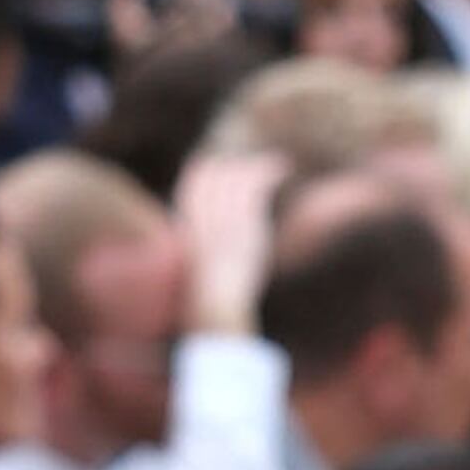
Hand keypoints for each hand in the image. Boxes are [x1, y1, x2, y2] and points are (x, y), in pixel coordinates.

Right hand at [174, 143, 288, 340]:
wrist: (214, 304)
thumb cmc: (206, 303)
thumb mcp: (198, 274)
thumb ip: (204, 258)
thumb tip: (213, 262)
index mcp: (185, 218)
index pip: (195, 180)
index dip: (213, 171)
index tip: (228, 169)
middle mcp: (201, 209)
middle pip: (217, 172)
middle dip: (236, 165)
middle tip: (255, 167)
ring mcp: (222, 210)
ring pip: (239, 174)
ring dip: (258, 168)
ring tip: (277, 166)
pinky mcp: (244, 215)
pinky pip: (256, 183)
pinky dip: (270, 173)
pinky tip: (284, 169)